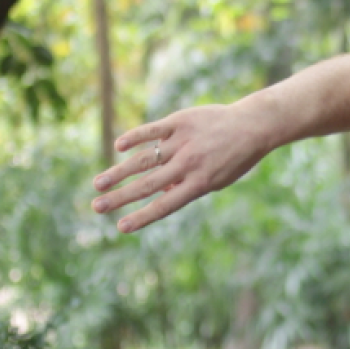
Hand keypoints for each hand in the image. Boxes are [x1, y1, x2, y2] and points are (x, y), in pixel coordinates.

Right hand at [91, 103, 269, 232]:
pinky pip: (152, 130)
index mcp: (199, 183)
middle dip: (120, 198)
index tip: (121, 228)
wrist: (253, 126)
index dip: (142, 218)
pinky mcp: (180, 121)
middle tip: (96, 207)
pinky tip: (119, 146)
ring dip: (118, 172)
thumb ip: (188, 186)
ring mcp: (183, 142)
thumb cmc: (235, 158)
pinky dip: (135, 138)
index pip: (164, 205)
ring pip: (144, 159)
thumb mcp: (217, 180)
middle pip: (147, 185)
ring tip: (98, 183)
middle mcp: (188, 164)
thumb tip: (159, 191)